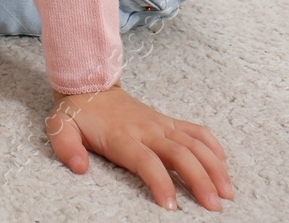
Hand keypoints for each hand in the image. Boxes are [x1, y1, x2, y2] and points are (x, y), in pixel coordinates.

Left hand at [47, 84, 233, 211]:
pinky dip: (212, 146)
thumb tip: (79, 167)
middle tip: (213, 205)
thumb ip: (66, 147)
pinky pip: (195, 130)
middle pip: (180, 154)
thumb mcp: (60, 127)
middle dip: (200, 180)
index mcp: (122, 136)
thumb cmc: (77, 113)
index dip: (160, 182)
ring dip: (214, 167)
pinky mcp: (167, 121)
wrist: (89, 83)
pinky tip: (224, 165)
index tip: (171, 205)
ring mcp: (160, 124)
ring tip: (228, 192)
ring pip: (194, 143)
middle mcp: (147, 129)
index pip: (146, 161)